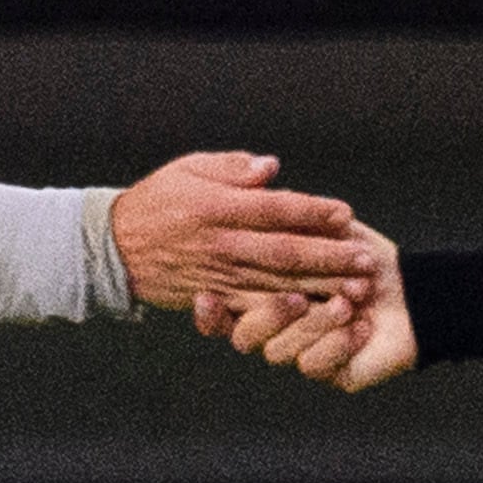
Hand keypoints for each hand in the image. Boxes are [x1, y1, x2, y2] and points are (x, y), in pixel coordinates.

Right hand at [108, 151, 381, 306]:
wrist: (114, 247)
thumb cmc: (156, 201)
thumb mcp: (189, 169)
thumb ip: (232, 169)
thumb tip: (272, 168)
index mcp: (218, 208)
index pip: (275, 209)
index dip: (313, 212)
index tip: (346, 214)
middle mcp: (222, 244)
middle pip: (285, 252)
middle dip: (330, 257)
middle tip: (367, 260)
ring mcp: (219, 276)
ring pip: (276, 284)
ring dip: (320, 288)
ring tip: (356, 289)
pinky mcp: (215, 298)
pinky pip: (255, 308)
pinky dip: (288, 313)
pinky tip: (317, 314)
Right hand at [194, 222, 411, 391]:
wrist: (419, 289)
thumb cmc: (367, 256)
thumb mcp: (327, 230)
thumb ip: (289, 222)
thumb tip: (260, 197)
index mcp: (266, 297)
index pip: (223, 308)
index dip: (210, 310)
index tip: (205, 297)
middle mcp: (277, 330)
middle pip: (246, 335)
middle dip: (269, 315)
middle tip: (296, 298)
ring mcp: (300, 354)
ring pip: (278, 353)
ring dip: (313, 325)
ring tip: (346, 303)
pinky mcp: (329, 373)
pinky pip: (315, 366)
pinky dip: (338, 343)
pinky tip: (362, 326)